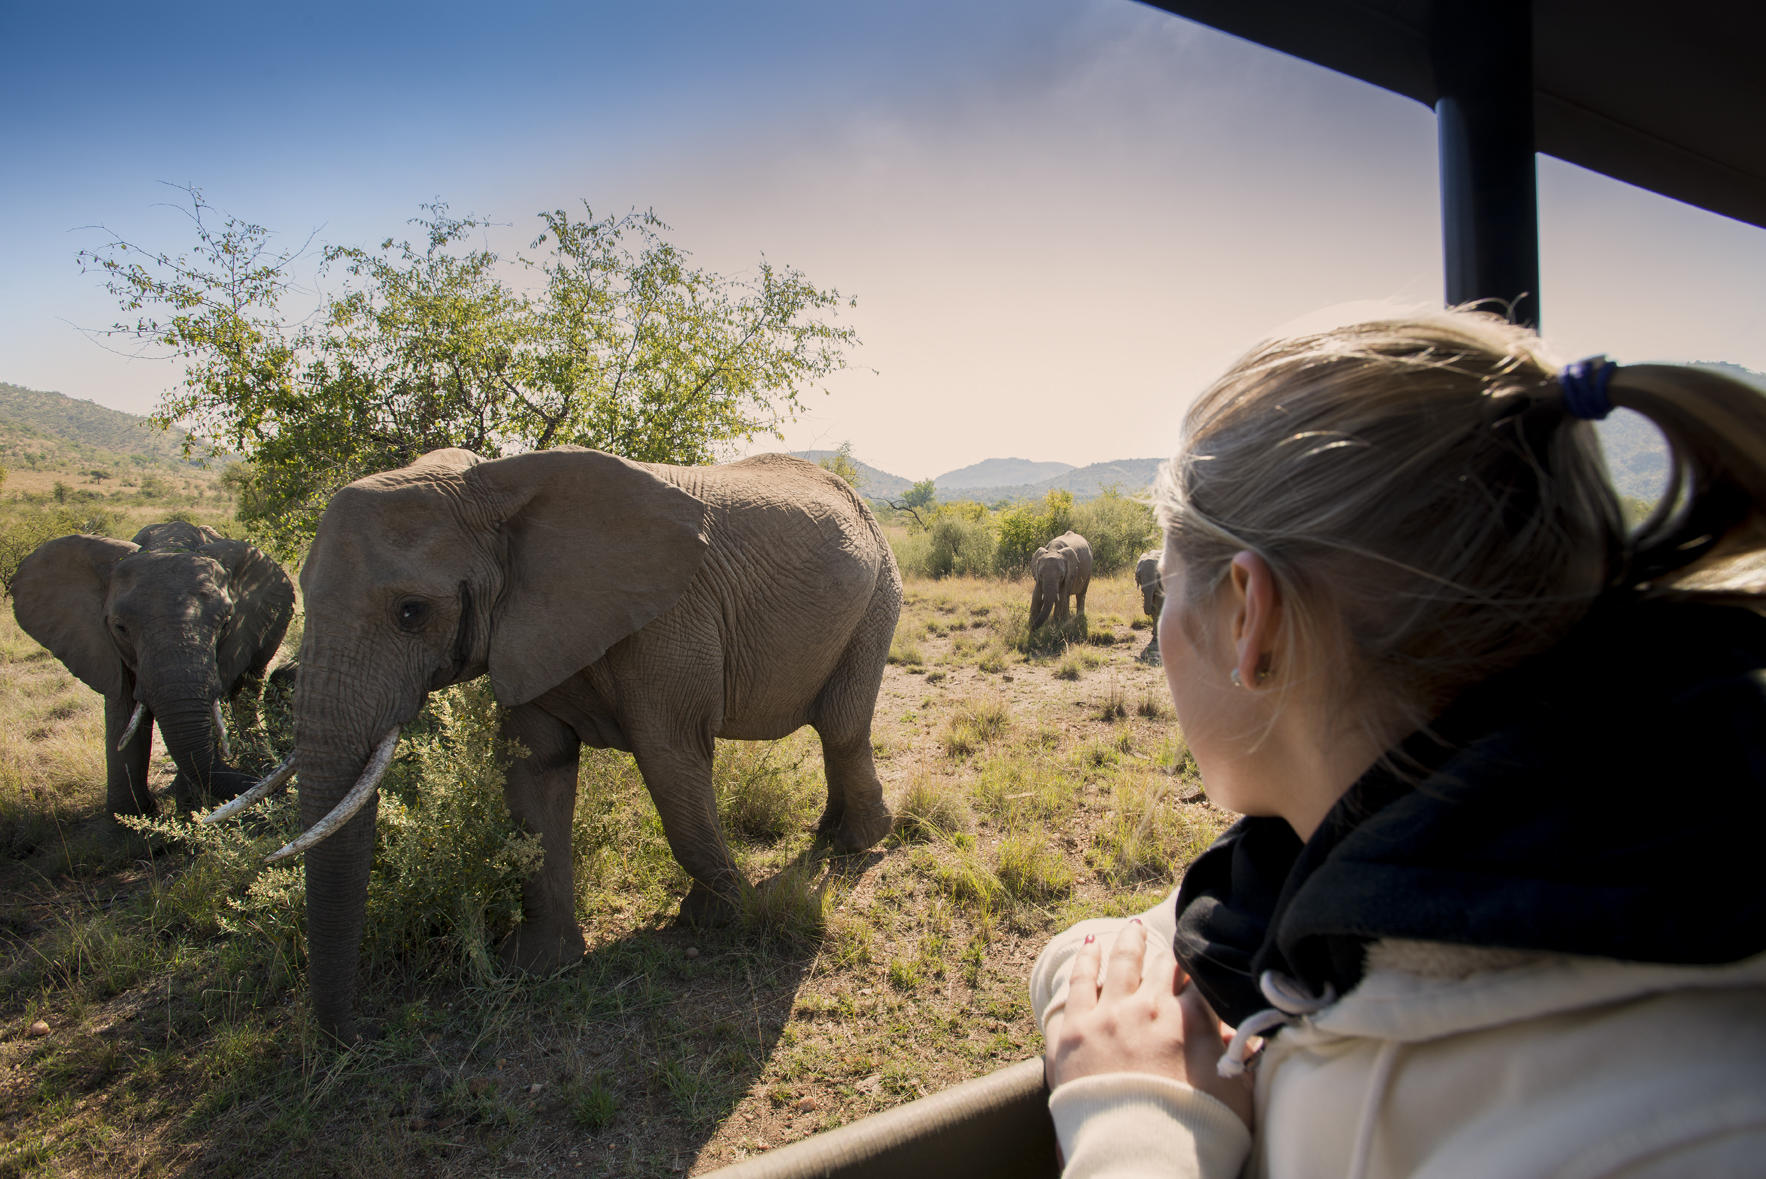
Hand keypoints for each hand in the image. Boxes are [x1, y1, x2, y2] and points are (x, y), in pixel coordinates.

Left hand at [1044, 919, 1254, 1128]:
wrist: (1137, 1157)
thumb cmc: (1193, 1135)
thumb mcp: (1236, 1096)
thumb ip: (1242, 1059)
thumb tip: (1252, 1038)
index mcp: (1190, 1021)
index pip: (1198, 980)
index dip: (1201, 967)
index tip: (1201, 958)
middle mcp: (1148, 1008)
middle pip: (1160, 967)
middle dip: (1166, 953)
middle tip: (1170, 940)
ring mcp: (1107, 1016)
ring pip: (1119, 964)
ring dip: (1129, 944)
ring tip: (1133, 930)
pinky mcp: (1072, 1031)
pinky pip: (1078, 984)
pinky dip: (1086, 963)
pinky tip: (1090, 949)